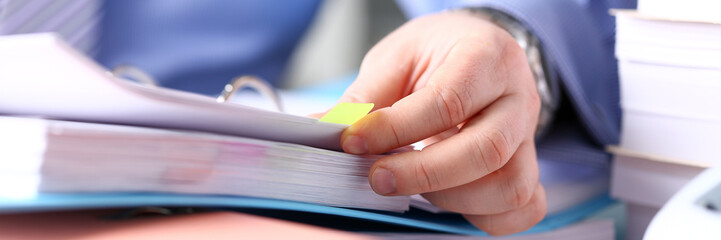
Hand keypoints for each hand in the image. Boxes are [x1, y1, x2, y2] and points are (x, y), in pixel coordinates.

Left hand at [338, 12, 545, 234]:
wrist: (476, 49)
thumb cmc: (437, 53)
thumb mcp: (398, 57)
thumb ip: (366, 96)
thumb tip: (323, 129)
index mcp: (487, 57)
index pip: (448, 101)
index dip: (396, 128)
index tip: (354, 141)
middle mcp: (517, 98)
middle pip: (486, 150)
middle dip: (423, 173)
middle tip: (376, 177)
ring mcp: (528, 136)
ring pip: (510, 185)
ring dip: (452, 198)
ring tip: (411, 185)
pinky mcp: (528, 165)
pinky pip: (525, 205)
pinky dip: (486, 216)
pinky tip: (448, 201)